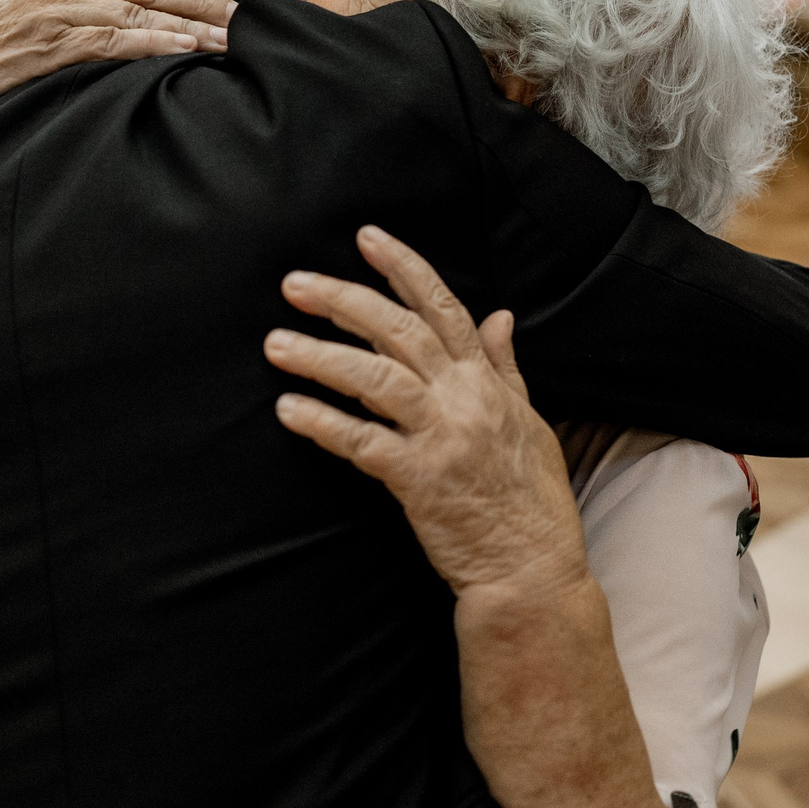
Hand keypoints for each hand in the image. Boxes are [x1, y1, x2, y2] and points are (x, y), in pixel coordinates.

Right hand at [0, 0, 233, 139]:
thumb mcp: (21, 3)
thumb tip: (126, 1)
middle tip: (242, 16)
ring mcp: (51, 6)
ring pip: (140, 6)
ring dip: (193, 24)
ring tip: (231, 41)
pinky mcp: (50, 42)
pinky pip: (117, 39)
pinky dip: (158, 44)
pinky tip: (189, 52)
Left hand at [268, 226, 588, 599]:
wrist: (532, 569)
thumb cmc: (531, 500)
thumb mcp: (528, 421)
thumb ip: (504, 367)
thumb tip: (499, 317)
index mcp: (486, 381)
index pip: (443, 307)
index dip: (404, 268)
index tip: (367, 238)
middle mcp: (464, 398)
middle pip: (396, 331)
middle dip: (342, 300)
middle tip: (295, 285)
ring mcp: (441, 437)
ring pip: (373, 377)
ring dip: (319, 356)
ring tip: (276, 344)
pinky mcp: (418, 479)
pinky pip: (361, 441)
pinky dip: (322, 423)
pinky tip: (289, 410)